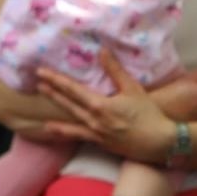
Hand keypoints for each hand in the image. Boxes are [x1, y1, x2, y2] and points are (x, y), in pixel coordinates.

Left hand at [37, 49, 176, 161]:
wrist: (159, 142)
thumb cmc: (148, 114)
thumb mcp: (133, 89)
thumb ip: (115, 70)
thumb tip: (102, 51)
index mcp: (100, 105)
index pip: (73, 90)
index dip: (56, 80)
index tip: (42, 73)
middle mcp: (94, 120)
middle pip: (68, 105)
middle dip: (52, 93)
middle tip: (37, 84)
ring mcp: (96, 134)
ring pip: (71, 123)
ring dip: (56, 118)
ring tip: (42, 116)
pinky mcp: (101, 144)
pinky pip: (79, 137)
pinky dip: (66, 134)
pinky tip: (58, 133)